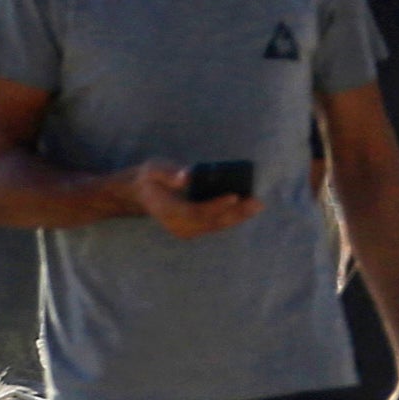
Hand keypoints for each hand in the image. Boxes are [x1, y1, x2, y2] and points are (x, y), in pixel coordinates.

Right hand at [123, 160, 259, 240]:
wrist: (141, 194)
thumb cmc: (151, 178)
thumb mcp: (154, 170)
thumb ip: (169, 173)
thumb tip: (187, 176)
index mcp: (167, 209)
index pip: (195, 211)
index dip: (215, 206)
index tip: (235, 196)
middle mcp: (177, 224)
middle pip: (209, 222)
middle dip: (235, 213)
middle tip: (257, 203)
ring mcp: (184, 229)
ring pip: (214, 226)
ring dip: (236, 217)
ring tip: (256, 206)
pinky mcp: (191, 229)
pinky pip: (213, 225)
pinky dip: (230, 218)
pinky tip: (246, 209)